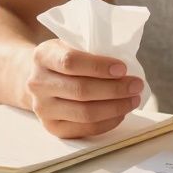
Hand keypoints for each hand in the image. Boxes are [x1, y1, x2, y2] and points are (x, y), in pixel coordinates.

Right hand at [20, 39, 143, 138]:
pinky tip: (121, 112)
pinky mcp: (52, 127)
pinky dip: (108, 122)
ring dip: (115, 107)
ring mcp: (42, 108)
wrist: (35, 77)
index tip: (123, 68)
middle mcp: (37, 84)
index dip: (99, 66)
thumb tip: (124, 68)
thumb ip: (89, 50)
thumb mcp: (68, 44)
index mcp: (42, 57)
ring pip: (85, 113)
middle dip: (115, 89)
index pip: (70, 62)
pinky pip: (85, 129)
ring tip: (134, 99)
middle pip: (81, 90)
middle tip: (136, 85)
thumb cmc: (61, 58)